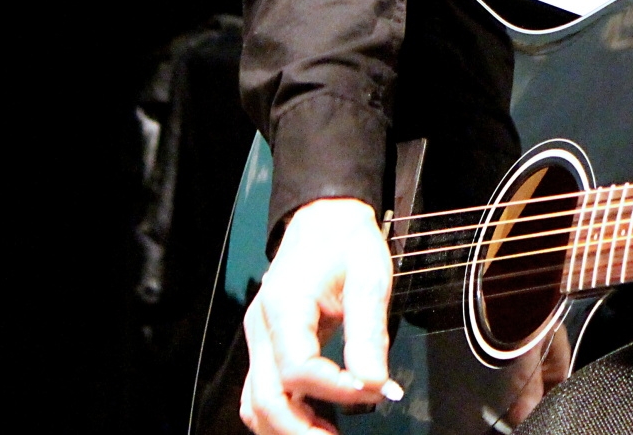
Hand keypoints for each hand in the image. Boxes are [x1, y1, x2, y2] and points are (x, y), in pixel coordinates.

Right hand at [239, 197, 395, 434]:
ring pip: (255, 401)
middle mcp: (261, 327)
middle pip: (264, 396)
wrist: (323, 219)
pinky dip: (282, 413)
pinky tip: (315, 421)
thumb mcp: (369, 277)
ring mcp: (260, 339)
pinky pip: (262, 391)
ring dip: (287, 427)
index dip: (333, 387)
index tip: (372, 390)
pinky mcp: (267, 346)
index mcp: (283, 305)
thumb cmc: (345, 242)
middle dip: (299, 428)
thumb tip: (376, 383)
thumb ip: (369, 332)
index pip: (297, 367)